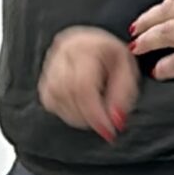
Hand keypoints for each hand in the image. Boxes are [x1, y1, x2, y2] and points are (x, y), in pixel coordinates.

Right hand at [38, 27, 139, 141]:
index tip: (107, 129)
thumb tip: (115, 120)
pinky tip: (79, 110)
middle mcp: (64, 51)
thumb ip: (124, 95)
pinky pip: (48, 100)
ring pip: (54, 97)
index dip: (94, 112)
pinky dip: (64, 110)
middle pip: (66, 91)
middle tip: (103, 125)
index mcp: (87, 45)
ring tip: (93, 116)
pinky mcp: (44, 75)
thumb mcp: (129, 71)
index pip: (83, 84)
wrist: (99, 45)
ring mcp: (50, 62)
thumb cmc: (113, 55)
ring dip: (75, 115)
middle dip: (86, 116)